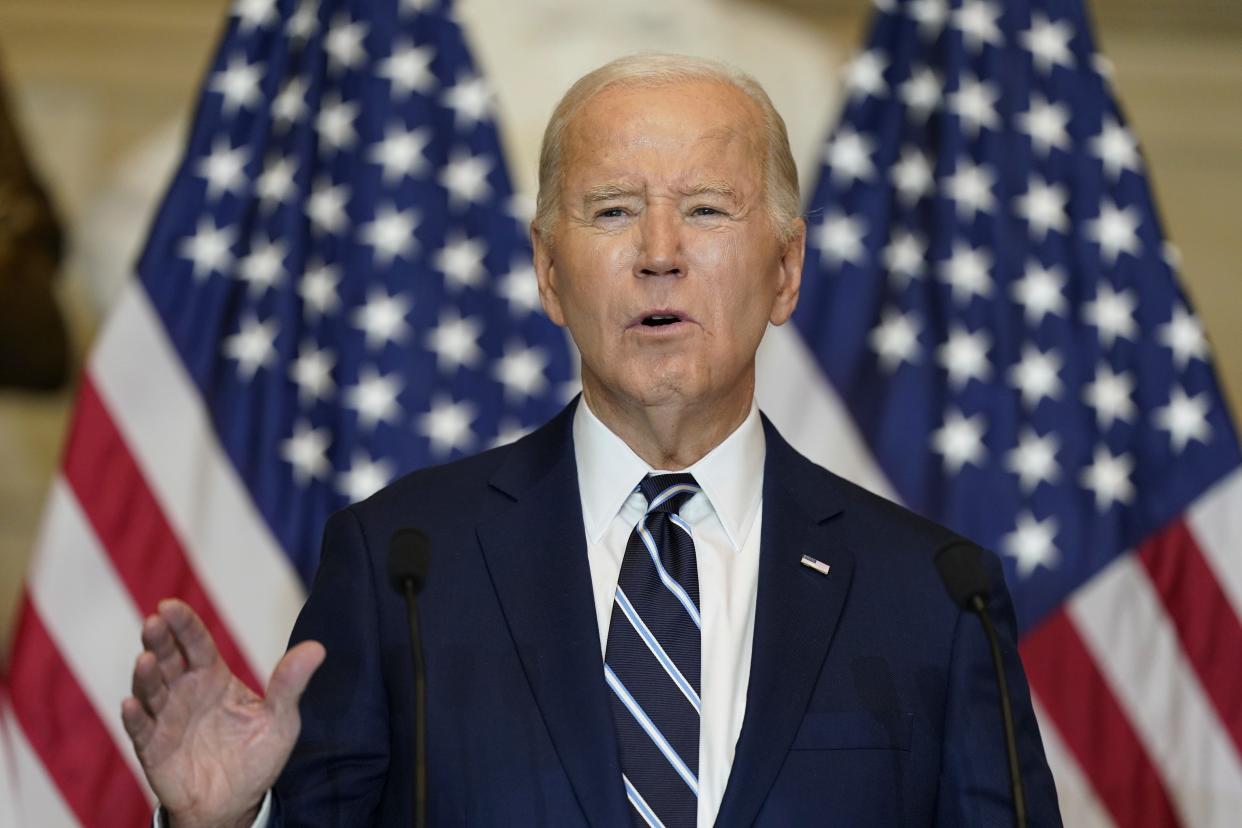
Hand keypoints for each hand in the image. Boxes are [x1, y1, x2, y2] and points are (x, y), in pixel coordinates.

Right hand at [121, 599, 324, 827]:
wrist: (236, 802)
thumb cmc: (257, 755)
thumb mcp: (281, 719)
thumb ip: (290, 684)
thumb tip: (318, 648)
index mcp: (212, 676)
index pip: (195, 642)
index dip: (183, 624)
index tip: (170, 605)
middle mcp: (184, 691)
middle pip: (167, 658)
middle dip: (159, 640)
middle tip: (154, 621)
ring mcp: (166, 718)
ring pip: (150, 690)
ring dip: (145, 676)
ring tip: (145, 660)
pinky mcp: (153, 748)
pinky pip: (141, 730)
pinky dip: (134, 717)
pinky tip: (129, 705)